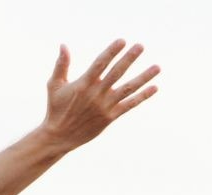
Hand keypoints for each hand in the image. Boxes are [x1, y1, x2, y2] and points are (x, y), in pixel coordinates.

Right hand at [41, 39, 160, 151]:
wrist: (59, 136)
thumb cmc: (56, 108)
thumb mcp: (54, 85)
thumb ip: (61, 65)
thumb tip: (63, 45)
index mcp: (83, 84)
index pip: (100, 64)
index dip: (111, 52)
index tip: (122, 41)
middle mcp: (96, 94)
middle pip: (117, 73)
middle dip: (129, 58)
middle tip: (140, 46)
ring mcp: (105, 106)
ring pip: (128, 89)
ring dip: (143, 77)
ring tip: (157, 67)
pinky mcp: (110, 117)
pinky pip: (129, 105)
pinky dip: (142, 96)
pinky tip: (154, 87)